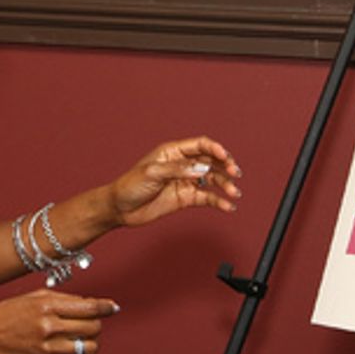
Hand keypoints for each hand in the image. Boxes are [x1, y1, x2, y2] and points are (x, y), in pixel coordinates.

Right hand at [0, 289, 119, 353]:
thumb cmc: (7, 314)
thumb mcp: (33, 297)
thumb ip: (63, 300)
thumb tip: (92, 305)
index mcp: (47, 305)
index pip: (89, 307)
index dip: (105, 307)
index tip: (113, 307)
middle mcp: (49, 327)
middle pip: (93, 328)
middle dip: (97, 324)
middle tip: (91, 323)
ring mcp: (48, 349)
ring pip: (89, 348)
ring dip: (90, 342)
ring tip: (82, 338)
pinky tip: (73, 350)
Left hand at [108, 136, 241, 227]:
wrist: (120, 208)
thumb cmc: (130, 185)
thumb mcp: (152, 173)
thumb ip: (177, 170)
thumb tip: (201, 169)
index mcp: (173, 152)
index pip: (200, 145)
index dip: (215, 148)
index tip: (225, 156)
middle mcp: (182, 165)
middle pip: (210, 161)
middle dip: (225, 166)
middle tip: (234, 173)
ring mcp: (185, 181)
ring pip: (212, 179)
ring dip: (225, 184)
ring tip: (234, 192)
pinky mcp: (186, 198)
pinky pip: (206, 197)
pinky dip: (218, 201)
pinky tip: (227, 206)